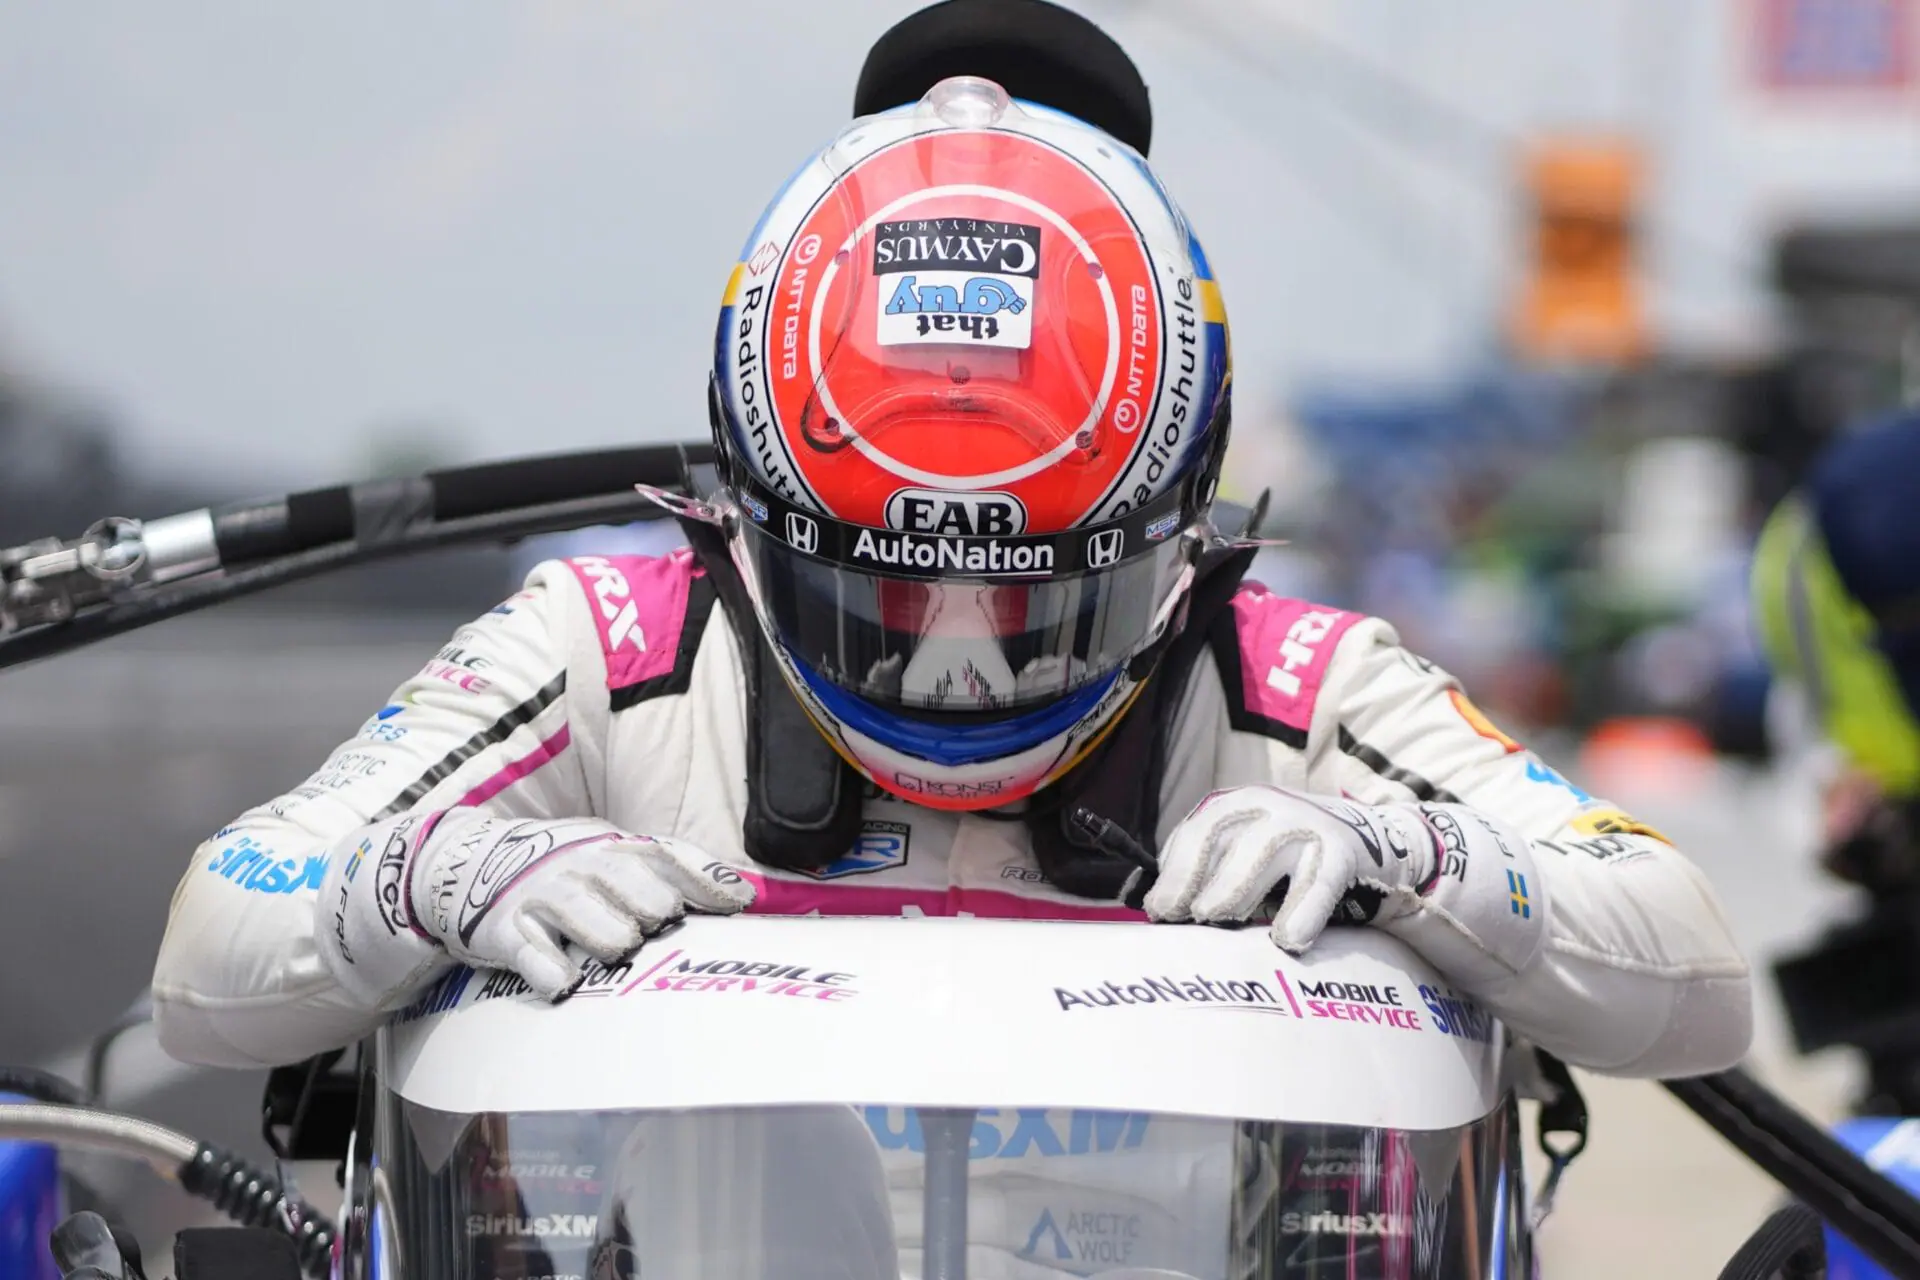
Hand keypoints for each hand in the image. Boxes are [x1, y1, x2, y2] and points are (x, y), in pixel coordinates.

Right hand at [318, 811, 754, 1004]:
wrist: (462, 867)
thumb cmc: (556, 870)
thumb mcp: (606, 854)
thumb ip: (666, 869)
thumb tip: (743, 895)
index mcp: (611, 845)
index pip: (670, 857)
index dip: (708, 883)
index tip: (739, 908)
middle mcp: (582, 866)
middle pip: (650, 904)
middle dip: (656, 924)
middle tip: (644, 931)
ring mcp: (545, 897)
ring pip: (611, 938)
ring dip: (616, 950)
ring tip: (608, 950)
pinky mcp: (509, 932)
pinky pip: (547, 967)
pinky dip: (560, 978)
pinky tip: (565, 980)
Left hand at [1144, 786, 1439, 951]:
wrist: (1375, 845)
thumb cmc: (1292, 863)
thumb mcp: (1246, 857)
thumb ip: (1210, 875)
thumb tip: (1161, 914)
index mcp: (1237, 806)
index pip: (1196, 832)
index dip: (1175, 871)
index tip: (1159, 910)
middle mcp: (1267, 805)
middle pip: (1221, 835)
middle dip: (1195, 877)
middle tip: (1183, 917)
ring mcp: (1306, 824)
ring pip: (1263, 850)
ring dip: (1235, 886)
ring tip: (1215, 918)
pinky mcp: (1342, 851)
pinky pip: (1318, 881)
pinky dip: (1302, 911)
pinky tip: (1288, 941)